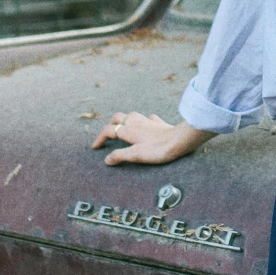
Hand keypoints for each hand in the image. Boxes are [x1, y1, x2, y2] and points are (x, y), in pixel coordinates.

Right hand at [93, 111, 209, 165]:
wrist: (180, 140)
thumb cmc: (158, 149)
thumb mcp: (136, 155)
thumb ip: (120, 156)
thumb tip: (107, 159)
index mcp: (128, 130)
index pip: (108, 130)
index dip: (99, 138)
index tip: (95, 147)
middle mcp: (136, 122)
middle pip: (118, 118)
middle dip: (110, 125)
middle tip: (108, 134)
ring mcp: (148, 121)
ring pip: (132, 115)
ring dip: (125, 120)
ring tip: (123, 128)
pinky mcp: (159, 123)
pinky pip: (149, 118)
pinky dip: (144, 120)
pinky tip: (146, 123)